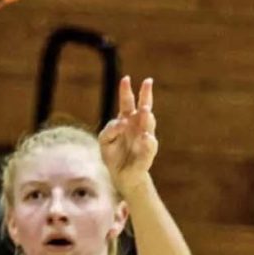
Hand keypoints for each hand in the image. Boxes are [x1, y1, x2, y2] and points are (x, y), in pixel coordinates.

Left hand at [99, 76, 157, 193]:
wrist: (122, 176)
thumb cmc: (113, 155)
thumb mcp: (104, 141)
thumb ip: (109, 130)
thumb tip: (122, 123)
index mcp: (127, 121)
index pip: (127, 103)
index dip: (126, 91)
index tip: (125, 78)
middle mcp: (138, 128)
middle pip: (143, 109)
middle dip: (145, 95)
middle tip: (147, 81)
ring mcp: (145, 140)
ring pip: (148, 125)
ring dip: (146, 117)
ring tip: (144, 109)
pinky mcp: (147, 155)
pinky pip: (148, 148)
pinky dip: (147, 143)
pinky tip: (145, 137)